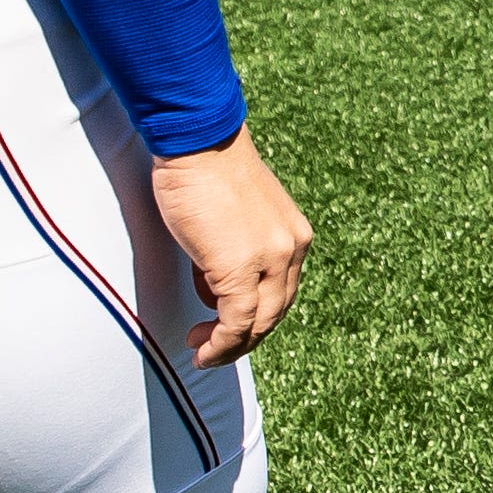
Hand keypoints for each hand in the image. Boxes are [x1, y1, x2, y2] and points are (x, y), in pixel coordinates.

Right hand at [150, 123, 310, 365]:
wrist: (199, 142)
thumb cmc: (206, 171)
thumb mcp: (231, 221)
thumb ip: (231, 256)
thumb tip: (212, 295)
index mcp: (294, 235)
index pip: (282, 292)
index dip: (255, 317)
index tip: (224, 326)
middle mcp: (291, 248)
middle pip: (275, 312)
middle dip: (243, 337)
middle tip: (210, 345)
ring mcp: (270, 259)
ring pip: (259, 323)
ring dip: (230, 346)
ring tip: (202, 350)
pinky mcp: (240, 267)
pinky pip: (236, 322)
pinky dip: (221, 344)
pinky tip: (201, 349)